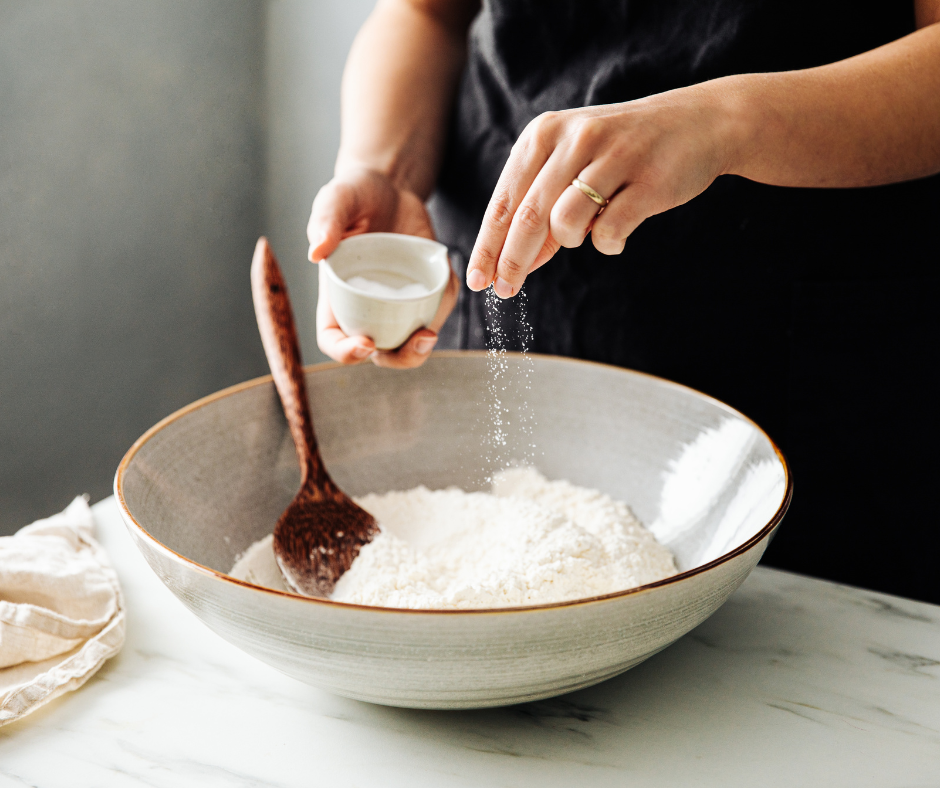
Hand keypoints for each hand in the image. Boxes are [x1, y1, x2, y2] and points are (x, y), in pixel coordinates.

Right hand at [307, 166, 458, 367]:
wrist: (389, 186)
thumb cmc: (354, 195)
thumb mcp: (336, 200)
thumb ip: (325, 222)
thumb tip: (316, 252)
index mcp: (337, 296)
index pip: (333, 339)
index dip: (346, 353)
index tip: (366, 343)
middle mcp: (366, 307)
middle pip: (379, 353)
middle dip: (398, 358)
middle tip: (417, 339)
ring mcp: (397, 303)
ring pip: (410, 340)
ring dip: (423, 345)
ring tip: (430, 330)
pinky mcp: (424, 291)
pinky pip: (436, 309)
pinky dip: (444, 305)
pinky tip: (448, 283)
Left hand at [465, 84, 737, 297]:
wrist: (700, 123)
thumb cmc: (624, 151)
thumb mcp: (573, 165)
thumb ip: (542, 209)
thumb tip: (514, 264)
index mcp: (544, 133)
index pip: (504, 202)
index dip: (487, 247)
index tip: (478, 281)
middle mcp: (574, 139)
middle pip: (527, 218)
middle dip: (511, 262)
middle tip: (505, 290)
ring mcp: (612, 157)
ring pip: (565, 224)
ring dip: (570, 241)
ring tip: (587, 230)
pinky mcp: (647, 180)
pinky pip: (609, 232)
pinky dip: (607, 243)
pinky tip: (617, 233)